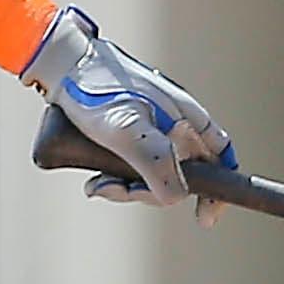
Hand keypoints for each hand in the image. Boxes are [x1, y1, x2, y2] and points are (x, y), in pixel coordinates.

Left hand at [20, 5, 235, 206]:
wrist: (63, 65)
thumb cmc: (97, 90)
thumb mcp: (127, 130)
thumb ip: (156, 163)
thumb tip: (177, 199)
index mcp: (187, 117)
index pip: (220, 156)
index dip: (219, 189)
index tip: (204, 217)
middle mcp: (176, 123)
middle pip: (182, 174)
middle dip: (150, 192)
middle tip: (116, 190)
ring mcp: (153, 128)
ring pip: (153, 174)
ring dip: (126, 187)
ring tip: (97, 184)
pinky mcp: (129, 131)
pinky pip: (132, 166)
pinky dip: (115, 178)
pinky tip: (93, 181)